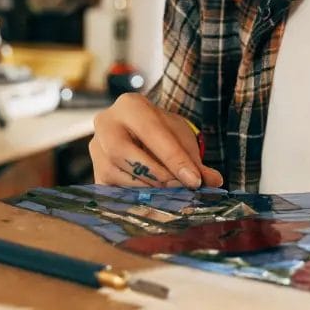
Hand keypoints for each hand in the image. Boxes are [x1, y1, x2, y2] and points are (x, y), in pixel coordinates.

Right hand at [90, 93, 223, 189]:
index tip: (194, 180)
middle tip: (180, 188)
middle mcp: (105, 123)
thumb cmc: (162, 132)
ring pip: (114, 173)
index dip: (174, 158)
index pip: (151, 133)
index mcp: (130, 105)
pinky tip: (153, 204)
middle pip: (122, 152)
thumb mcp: (180, 138)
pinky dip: (133, 199)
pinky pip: (110, 190)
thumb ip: (195, 159)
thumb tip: (214, 181)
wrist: (140, 132)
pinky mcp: (95, 172)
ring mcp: (95, 148)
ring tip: (171, 195)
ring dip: (145, 189)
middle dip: (155, 174)